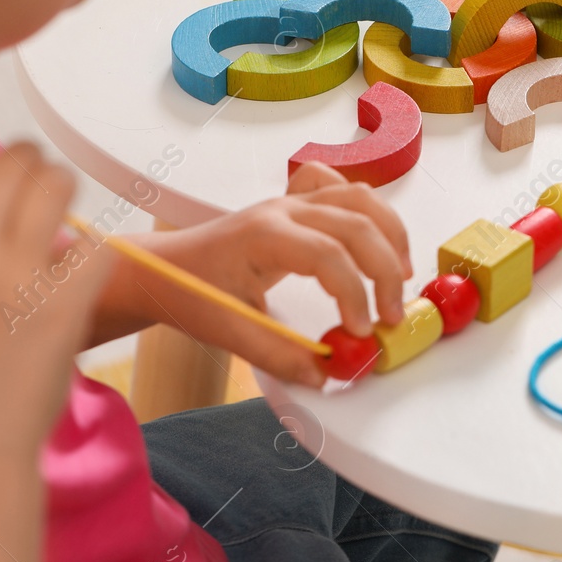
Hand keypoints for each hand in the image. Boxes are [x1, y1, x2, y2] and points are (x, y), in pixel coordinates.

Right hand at [0, 143, 114, 456]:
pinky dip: (95, 257)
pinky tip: (81, 279)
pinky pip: (96, 247)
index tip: (15, 178)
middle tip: (52, 190)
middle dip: (40, 170)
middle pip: (16, 164)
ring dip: (69, 196)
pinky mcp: (61, 304)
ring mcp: (14, 276)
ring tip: (68, 223)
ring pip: (57, 186)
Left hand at [122, 163, 412, 386]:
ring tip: (400, 276)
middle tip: (390, 316)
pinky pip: (340, 187)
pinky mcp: (295, 205)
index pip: (328, 255)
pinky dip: (367, 209)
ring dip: (389, 234)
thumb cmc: (188, 290)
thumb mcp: (228, 331)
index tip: (361, 332)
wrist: (161, 268)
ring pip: (359, 197)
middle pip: (356, 222)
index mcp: (263, 235)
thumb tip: (325, 375)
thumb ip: (279, 355)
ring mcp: (291, 202)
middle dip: (384, 270)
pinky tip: (374, 239)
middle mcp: (283, 210)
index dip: (354, 294)